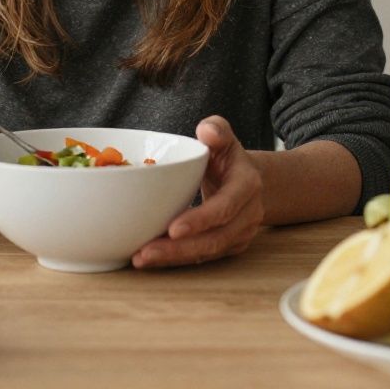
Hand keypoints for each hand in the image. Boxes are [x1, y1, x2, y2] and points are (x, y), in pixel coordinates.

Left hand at [131, 116, 263, 268]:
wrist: (249, 179)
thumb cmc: (228, 157)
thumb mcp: (225, 137)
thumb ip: (217, 130)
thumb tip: (207, 131)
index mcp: (247, 186)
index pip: (225, 208)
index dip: (201, 220)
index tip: (173, 229)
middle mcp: (247, 215)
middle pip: (214, 239)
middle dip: (179, 249)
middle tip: (145, 252)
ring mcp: (239, 235)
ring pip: (206, 253)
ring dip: (173, 258)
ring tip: (140, 258)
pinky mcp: (227, 247)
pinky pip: (202, 257)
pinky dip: (176, 259)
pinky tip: (151, 257)